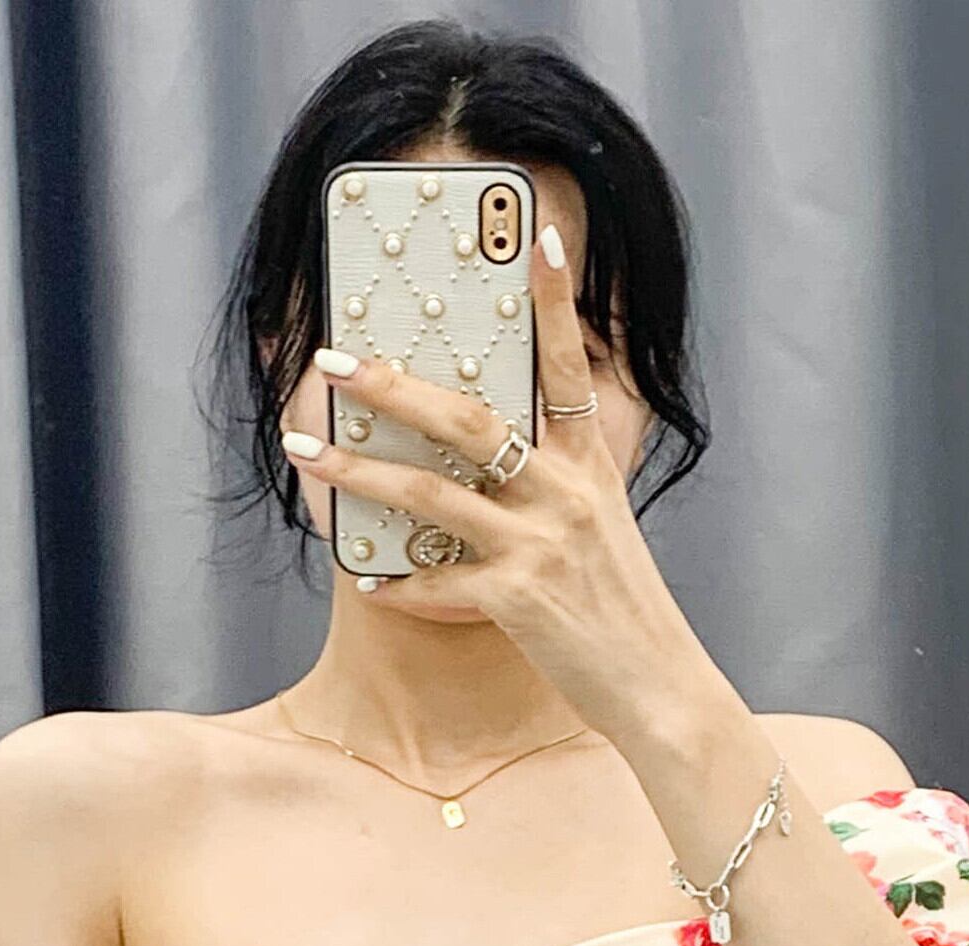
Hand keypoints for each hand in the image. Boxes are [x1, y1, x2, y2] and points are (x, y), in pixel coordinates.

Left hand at [281, 220, 732, 748]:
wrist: (661, 687)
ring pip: (431, 492)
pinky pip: (435, 582)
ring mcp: (541, 544)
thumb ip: (558, 488)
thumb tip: (492, 462)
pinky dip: (396, 579)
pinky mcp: (518, 599)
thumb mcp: (605, 531)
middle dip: (392, 383)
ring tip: (307, 445)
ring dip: (359, 468)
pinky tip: (363, 574)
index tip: (536, 235)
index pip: (567, 368)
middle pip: (467, 418)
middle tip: (336, 356)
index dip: (553, 301)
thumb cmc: (625, 612)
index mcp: (590, 467)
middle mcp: (566, 494)